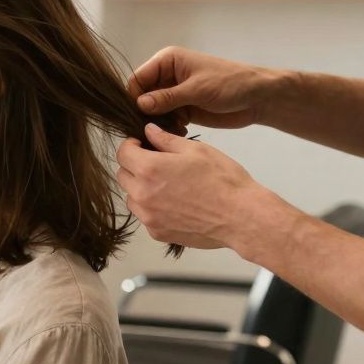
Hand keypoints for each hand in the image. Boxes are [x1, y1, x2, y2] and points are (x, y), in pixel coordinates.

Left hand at [116, 123, 270, 250]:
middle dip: (135, 166)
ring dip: (141, 188)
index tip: (141, 145)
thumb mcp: (196, 150)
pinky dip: (152, 208)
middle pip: (123, 175)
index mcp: (149, 169)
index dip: (130, 145)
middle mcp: (142, 194)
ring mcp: (148, 216)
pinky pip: (145, 216)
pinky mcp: (157, 232)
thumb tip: (149, 131)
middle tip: (156, 163)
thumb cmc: (223, 180)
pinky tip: (174, 204)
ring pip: (132, 198)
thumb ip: (166, 140)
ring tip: (166, 185)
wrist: (241, 217)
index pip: (122, 153)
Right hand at [128, 46, 280, 129]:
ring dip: (159, 122)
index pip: (138, 79)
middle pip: (142, 96)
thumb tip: (140, 104)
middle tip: (156, 127)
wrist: (258, 98)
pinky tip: (181, 131)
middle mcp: (167, 76)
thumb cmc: (230, 83)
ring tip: (174, 129)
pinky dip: (169, 128)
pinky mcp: (183, 109)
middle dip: (147, 112)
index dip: (135, 97)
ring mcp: (174, 93)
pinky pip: (165, 120)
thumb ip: (167, 97)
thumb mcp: (197, 89)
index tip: (142, 114)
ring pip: (152, 111)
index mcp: (167, 61)